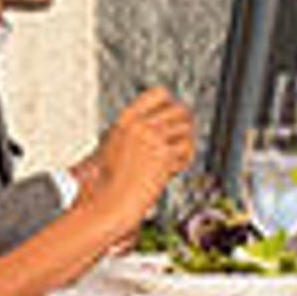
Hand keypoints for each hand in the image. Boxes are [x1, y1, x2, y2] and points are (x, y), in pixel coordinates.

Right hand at [90, 90, 197, 215]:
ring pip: (186, 128)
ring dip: (185, 143)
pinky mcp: (164, 155)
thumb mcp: (115, 145)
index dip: (171, 102)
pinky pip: (187, 149)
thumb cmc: (108, 181)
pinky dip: (184, 160)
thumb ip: (136, 131)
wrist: (110, 201)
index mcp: (127, 119)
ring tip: (176, 157)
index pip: (159, 94)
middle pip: (180, 109)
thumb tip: (162, 122)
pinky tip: (173, 169)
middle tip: (183, 137)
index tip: (174, 113)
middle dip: (185, 123)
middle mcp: (140, 125)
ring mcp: (153, 139)